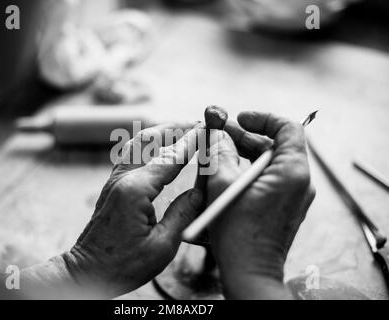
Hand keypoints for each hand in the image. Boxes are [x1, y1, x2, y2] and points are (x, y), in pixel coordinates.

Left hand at [62, 122, 203, 297]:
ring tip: (180, 130)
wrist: (87, 271)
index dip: (191, 142)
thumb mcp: (162, 246)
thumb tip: (199, 192)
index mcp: (136, 189)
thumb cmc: (122, 265)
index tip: (207, 129)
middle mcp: (123, 178)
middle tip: (196, 124)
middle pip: (150, 139)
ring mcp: (115, 180)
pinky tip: (159, 148)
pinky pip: (131, 155)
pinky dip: (148, 145)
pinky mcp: (112, 186)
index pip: (171, 157)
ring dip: (160, 133)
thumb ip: (183, 213)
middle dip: (175, 129)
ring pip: (137, 143)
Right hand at [208, 112, 315, 298]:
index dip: (263, 118)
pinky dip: (248, 172)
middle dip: (244, 137)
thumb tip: (217, 133)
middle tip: (218, 135)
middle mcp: (299, 182)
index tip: (240, 119)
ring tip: (216, 154)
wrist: (249, 272)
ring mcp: (293, 196)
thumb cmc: (237, 232)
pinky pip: (268, 180)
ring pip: (268, 164)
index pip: (288, 128)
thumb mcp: (222, 183)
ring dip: (243, 155)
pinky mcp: (283, 207)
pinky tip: (226, 174)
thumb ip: (220, 151)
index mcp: (292, 171)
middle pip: (274, 145)